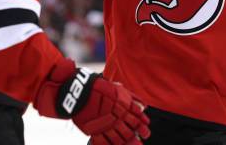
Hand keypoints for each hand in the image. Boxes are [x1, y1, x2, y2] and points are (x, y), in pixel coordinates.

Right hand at [34, 58, 149, 143]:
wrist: (80, 90)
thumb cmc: (100, 87)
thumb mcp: (118, 89)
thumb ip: (132, 98)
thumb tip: (143, 107)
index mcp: (123, 106)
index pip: (137, 119)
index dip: (143, 126)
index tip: (146, 129)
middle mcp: (116, 117)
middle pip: (129, 131)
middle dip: (137, 138)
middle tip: (141, 141)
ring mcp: (105, 125)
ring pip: (119, 139)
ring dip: (127, 144)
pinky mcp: (94, 130)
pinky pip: (104, 142)